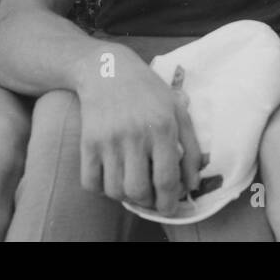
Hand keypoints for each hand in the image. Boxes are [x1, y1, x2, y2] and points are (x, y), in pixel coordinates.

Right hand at [77, 51, 203, 215]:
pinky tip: (112, 176)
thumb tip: (192, 184)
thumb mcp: (178, 111)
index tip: (169, 209)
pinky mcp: (87, 142)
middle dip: (147, 202)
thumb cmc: (149, 91)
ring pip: (115, 190)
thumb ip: (190, 147)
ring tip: (133, 184)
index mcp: (162, 127)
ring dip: (126, 196)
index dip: (168, 202)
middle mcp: (135, 136)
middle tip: (151, 197)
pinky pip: (90, 182)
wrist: (108, 70)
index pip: (166, 179)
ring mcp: (108, 140)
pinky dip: (102, 188)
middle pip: (138, 190)